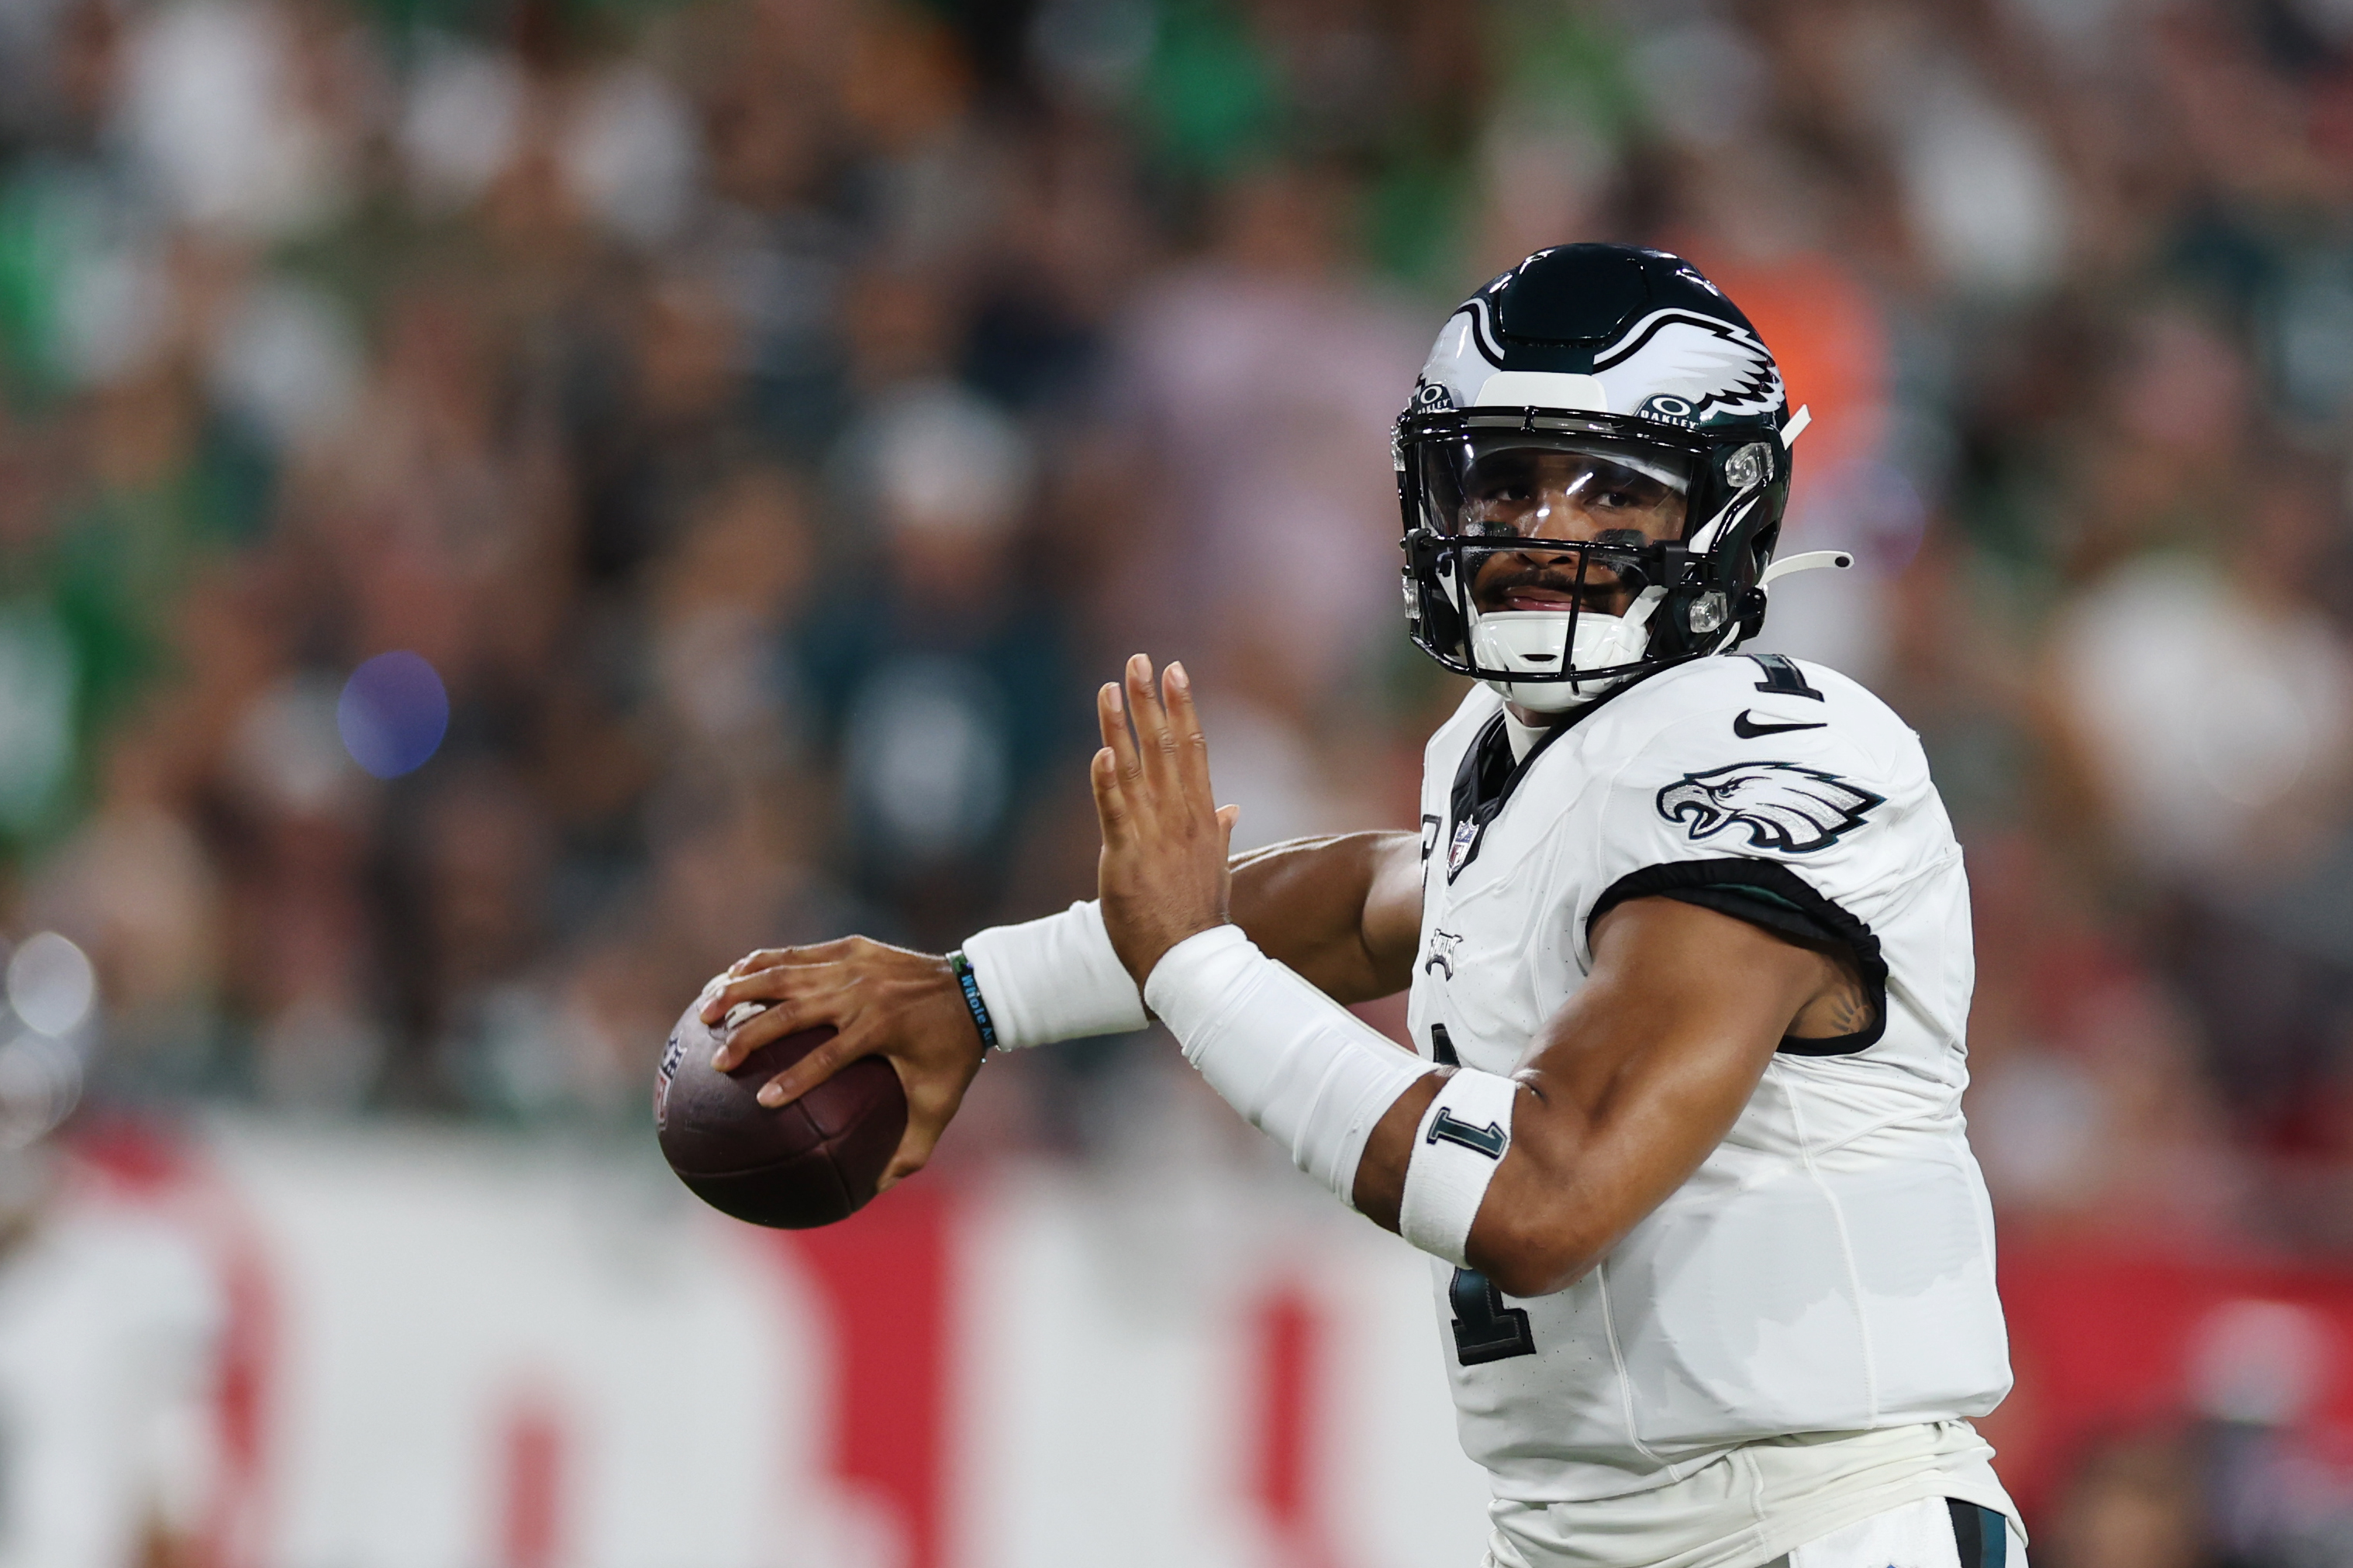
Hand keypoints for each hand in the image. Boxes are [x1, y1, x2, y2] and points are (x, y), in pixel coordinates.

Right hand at [696, 936, 984, 1190]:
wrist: (976, 988)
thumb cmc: (953, 1056)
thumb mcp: (938, 1106)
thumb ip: (907, 1152)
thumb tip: (871, 1195)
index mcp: (881, 1029)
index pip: (829, 1057)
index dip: (796, 1080)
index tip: (763, 1101)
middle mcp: (862, 993)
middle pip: (794, 1012)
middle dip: (751, 1036)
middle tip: (720, 1063)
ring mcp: (853, 964)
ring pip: (785, 974)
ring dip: (741, 991)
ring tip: (705, 1012)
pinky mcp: (851, 947)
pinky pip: (797, 954)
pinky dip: (761, 964)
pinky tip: (730, 976)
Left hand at [1090, 654, 1240, 984]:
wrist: (1190, 962)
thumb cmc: (1199, 915)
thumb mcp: (1216, 865)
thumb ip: (1220, 830)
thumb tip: (1231, 807)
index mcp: (1202, 816)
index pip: (1194, 748)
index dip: (1182, 707)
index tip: (1175, 671)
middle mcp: (1180, 817)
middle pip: (1166, 746)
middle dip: (1151, 700)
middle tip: (1139, 659)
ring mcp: (1153, 835)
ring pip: (1135, 769)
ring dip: (1121, 726)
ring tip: (1110, 687)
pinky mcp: (1125, 858)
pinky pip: (1114, 813)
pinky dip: (1106, 784)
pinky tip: (1100, 754)